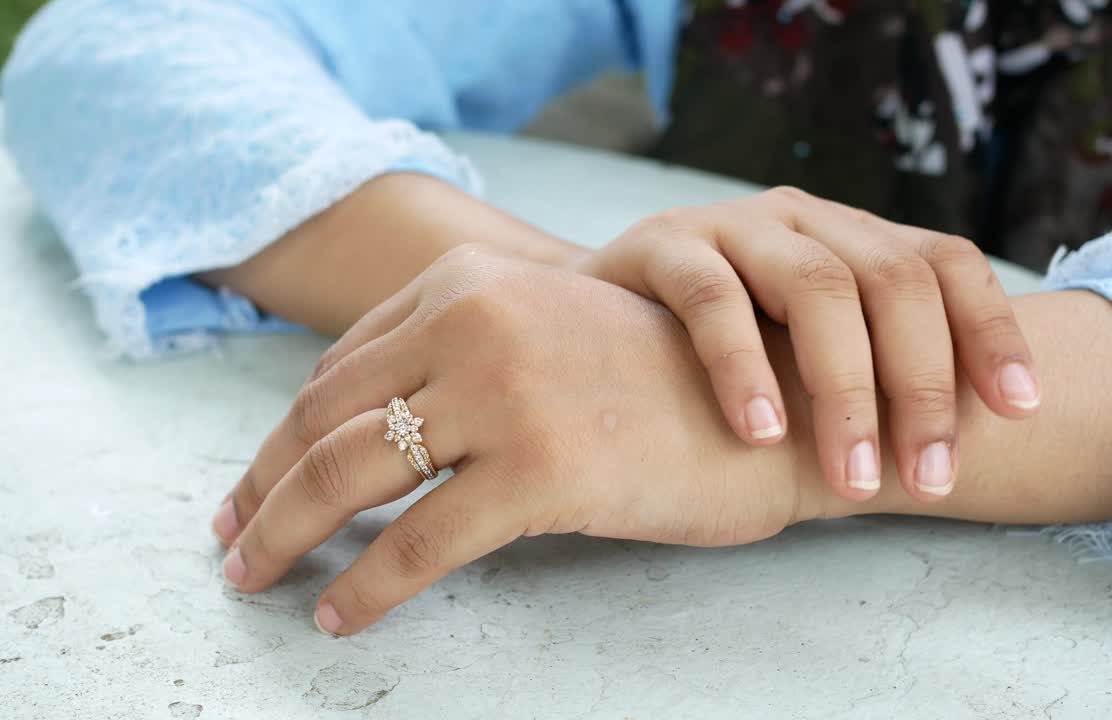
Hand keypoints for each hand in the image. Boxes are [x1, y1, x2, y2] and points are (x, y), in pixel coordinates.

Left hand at [211, 247, 845, 635]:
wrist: (783, 406)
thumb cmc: (668, 383)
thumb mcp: (554, 335)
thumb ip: (465, 354)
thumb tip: (366, 423)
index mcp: (471, 281)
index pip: (338, 369)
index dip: (282, 434)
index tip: (253, 484)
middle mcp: (474, 319)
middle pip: (323, 419)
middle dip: (260, 490)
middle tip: (231, 542)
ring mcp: (505, 391)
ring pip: (348, 476)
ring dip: (282, 535)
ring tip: (255, 579)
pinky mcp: (537, 468)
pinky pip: (416, 543)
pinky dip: (363, 587)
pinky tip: (338, 615)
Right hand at [578, 187, 1039, 502]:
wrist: (592, 327)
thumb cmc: (723, 359)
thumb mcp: (808, 360)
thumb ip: (873, 381)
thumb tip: (970, 454)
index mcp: (853, 238)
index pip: (945, 264)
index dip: (992, 331)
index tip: (1019, 412)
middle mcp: (804, 219)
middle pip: (892, 280)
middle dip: (923, 386)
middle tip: (929, 478)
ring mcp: (732, 225)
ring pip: (816, 286)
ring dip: (846, 389)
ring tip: (855, 477)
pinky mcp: (660, 245)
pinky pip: (712, 298)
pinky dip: (742, 365)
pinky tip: (758, 431)